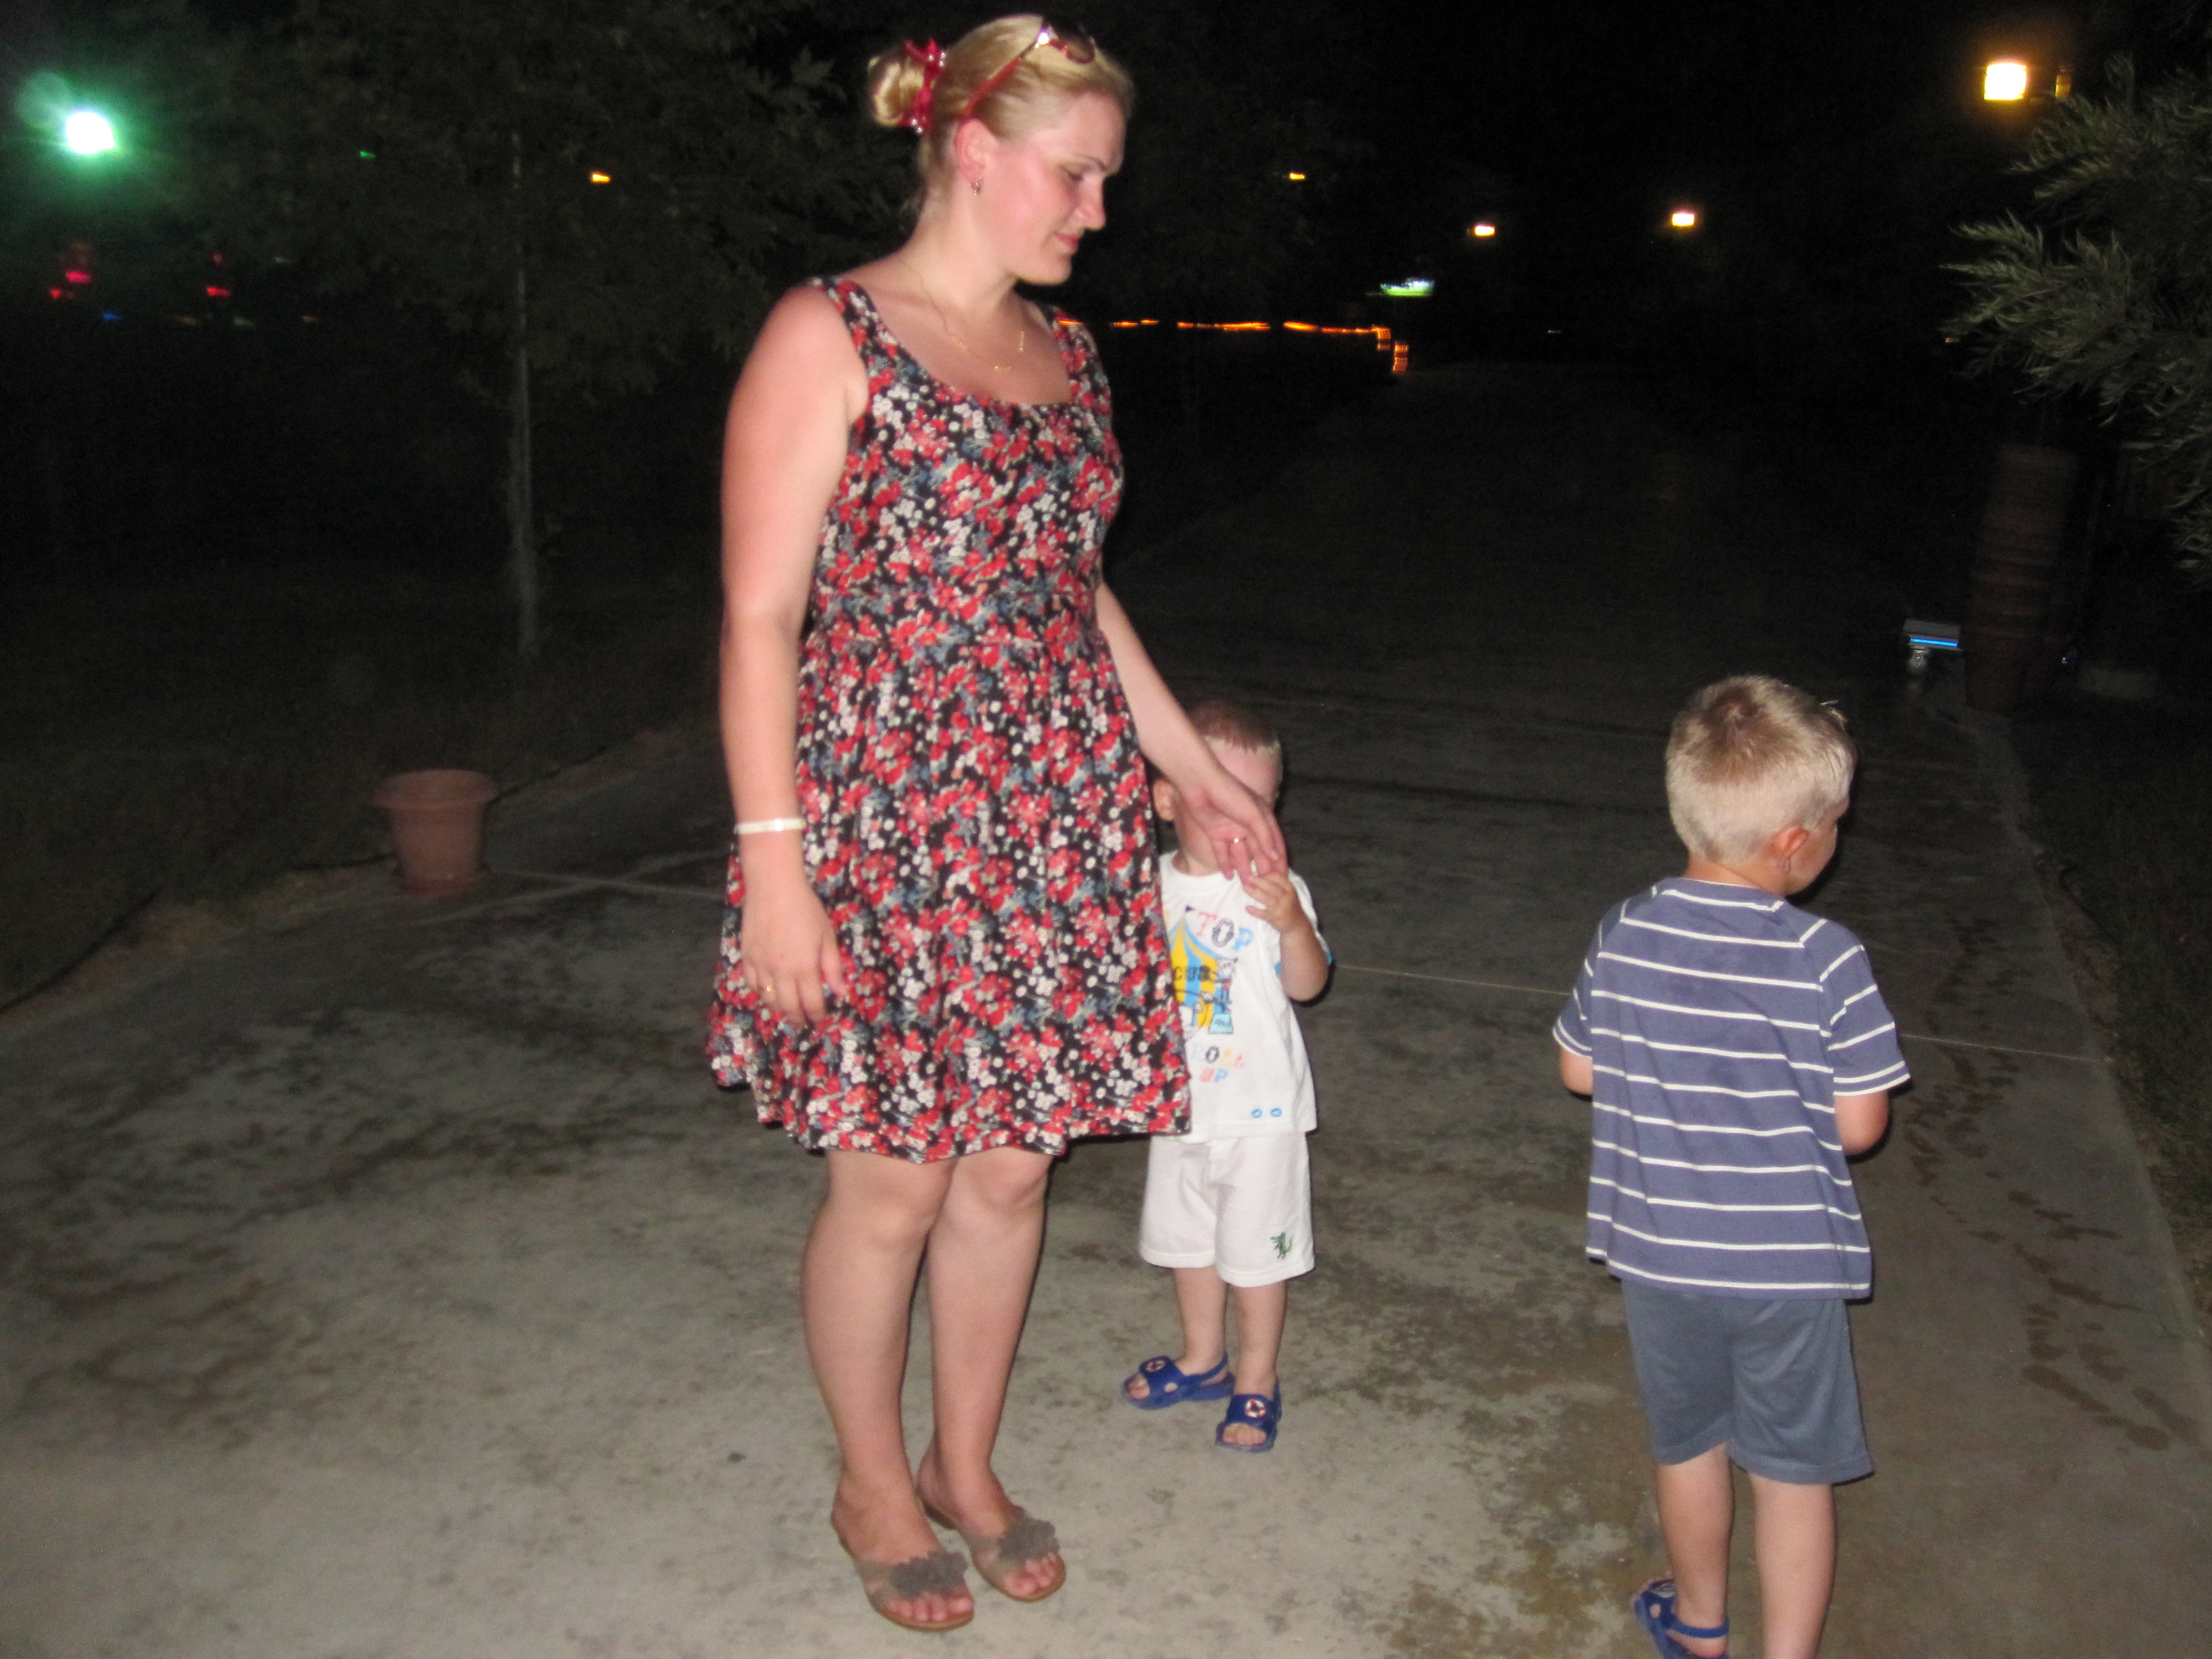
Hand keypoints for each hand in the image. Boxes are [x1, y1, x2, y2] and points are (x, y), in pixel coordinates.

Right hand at [737, 868, 847, 1025]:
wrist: (773, 887)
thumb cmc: (806, 909)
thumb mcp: (827, 936)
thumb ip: (833, 967)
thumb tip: (840, 992)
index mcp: (804, 968)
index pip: (812, 1004)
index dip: (818, 1015)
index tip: (821, 1018)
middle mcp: (781, 972)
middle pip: (788, 1008)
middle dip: (798, 1018)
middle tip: (804, 1020)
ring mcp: (760, 966)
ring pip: (768, 999)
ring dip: (779, 1008)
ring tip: (787, 1008)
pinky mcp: (746, 957)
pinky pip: (751, 984)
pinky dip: (761, 992)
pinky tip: (768, 990)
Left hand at [1168, 767, 1284, 882]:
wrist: (1200, 784)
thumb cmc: (1231, 794)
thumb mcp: (1253, 814)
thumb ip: (1265, 836)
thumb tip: (1276, 857)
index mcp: (1262, 816)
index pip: (1274, 841)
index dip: (1279, 858)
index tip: (1283, 875)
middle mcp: (1248, 824)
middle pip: (1258, 850)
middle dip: (1262, 867)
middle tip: (1267, 885)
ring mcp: (1232, 829)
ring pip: (1240, 854)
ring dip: (1244, 869)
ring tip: (1248, 885)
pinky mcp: (1215, 833)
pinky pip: (1221, 852)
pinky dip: (1225, 864)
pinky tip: (1229, 877)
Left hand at [1242, 871, 1307, 936]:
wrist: (1296, 924)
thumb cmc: (1290, 906)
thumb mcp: (1289, 893)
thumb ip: (1279, 885)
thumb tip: (1262, 876)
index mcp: (1289, 889)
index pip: (1278, 878)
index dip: (1267, 875)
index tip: (1259, 874)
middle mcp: (1286, 897)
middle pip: (1271, 887)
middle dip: (1259, 881)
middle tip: (1249, 878)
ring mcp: (1280, 908)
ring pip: (1266, 898)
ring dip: (1254, 892)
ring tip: (1245, 888)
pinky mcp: (1275, 918)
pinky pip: (1263, 913)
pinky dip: (1255, 911)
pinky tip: (1247, 908)